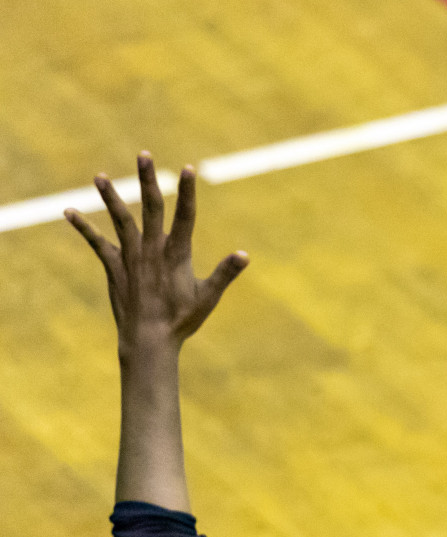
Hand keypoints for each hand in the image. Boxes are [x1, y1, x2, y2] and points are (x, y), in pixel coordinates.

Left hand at [65, 152, 247, 361]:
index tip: (187, 169)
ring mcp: (131, 257)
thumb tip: (244, 255)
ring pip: (120, 220)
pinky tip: (69, 212)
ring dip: (110, 197)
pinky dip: (84, 227)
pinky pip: (97, 244)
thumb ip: (225, 273)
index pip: (185, 216)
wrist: (148, 339)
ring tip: (100, 177)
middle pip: (150, 207)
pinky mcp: (115, 268)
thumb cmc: (182, 320)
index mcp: (176, 254)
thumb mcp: (208, 297)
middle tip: (143, 156)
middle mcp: (152, 250)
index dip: (187, 192)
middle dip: (147, 180)